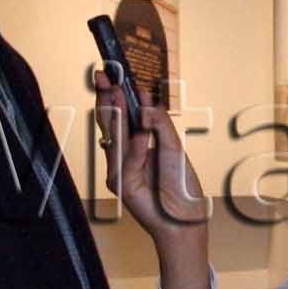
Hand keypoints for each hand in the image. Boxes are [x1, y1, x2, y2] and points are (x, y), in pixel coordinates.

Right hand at [95, 69, 209, 288]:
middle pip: (110, 120)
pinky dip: (135, 146)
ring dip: (117, 112)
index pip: (121, 114)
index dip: (115, 93)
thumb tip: (145, 100)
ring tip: (117, 90)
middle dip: (107, 96)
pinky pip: (127, 159)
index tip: (111, 72)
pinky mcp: (120, 183)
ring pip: (114, 135)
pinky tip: (141, 133)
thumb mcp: (173, 146)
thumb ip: (159, 122)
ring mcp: (119, 168)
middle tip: (103, 75)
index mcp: (135, 142)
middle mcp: (123, 153)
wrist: (184, 216)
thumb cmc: (180, 183)